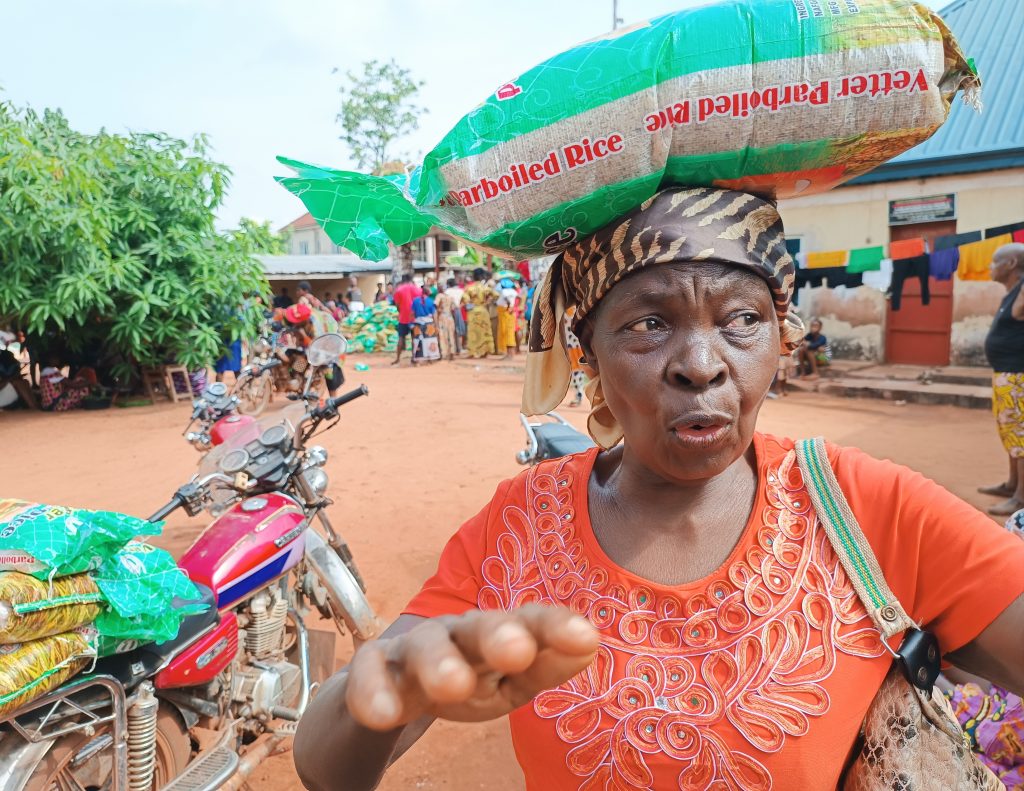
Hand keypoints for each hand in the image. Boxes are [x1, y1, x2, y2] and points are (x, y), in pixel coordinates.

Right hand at [345, 605, 598, 730]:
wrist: (388, 689)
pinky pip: (368, 673)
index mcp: (499, 635)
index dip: (556, 628)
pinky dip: (373, 690)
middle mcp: (458, 632)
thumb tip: (590, 645)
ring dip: (438, 661)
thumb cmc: (466, 678)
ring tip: (452, 686)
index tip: (587, 639)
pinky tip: (384, 714)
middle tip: (518, 651)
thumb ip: (545, 666)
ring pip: (425, 645)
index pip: (532, 624)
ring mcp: (413, 648)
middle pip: (479, 626)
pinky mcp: (372, 668)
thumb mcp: (509, 682)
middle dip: (498, 633)